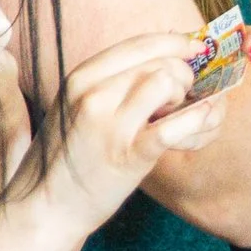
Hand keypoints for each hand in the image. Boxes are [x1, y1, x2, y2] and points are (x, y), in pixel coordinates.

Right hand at [24, 30, 231, 233]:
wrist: (46, 207)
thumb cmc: (70, 157)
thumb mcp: (77, 106)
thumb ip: (113, 82)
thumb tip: (169, 51)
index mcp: (80, 78)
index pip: (140, 43)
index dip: (176, 43)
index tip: (196, 49)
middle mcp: (91, 94)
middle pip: (159, 63)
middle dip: (185, 76)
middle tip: (185, 98)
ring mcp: (108, 125)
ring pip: (166, 83)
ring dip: (186, 99)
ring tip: (178, 118)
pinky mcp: (127, 156)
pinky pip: (173, 126)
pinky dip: (197, 120)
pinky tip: (204, 122)